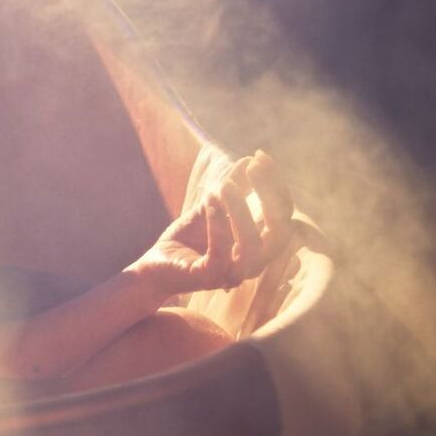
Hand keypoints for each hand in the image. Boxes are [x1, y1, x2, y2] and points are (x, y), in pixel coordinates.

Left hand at [132, 149, 299, 295]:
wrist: (154, 266)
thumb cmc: (185, 240)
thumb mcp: (210, 206)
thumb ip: (230, 188)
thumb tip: (249, 159)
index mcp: (259, 246)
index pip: (282, 216)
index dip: (276, 185)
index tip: (260, 156)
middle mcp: (252, 262)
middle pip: (280, 232)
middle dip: (270, 196)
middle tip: (252, 167)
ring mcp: (231, 273)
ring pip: (252, 246)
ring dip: (240, 211)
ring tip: (224, 185)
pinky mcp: (208, 278)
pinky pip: (220, 255)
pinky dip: (217, 225)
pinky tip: (209, 201)